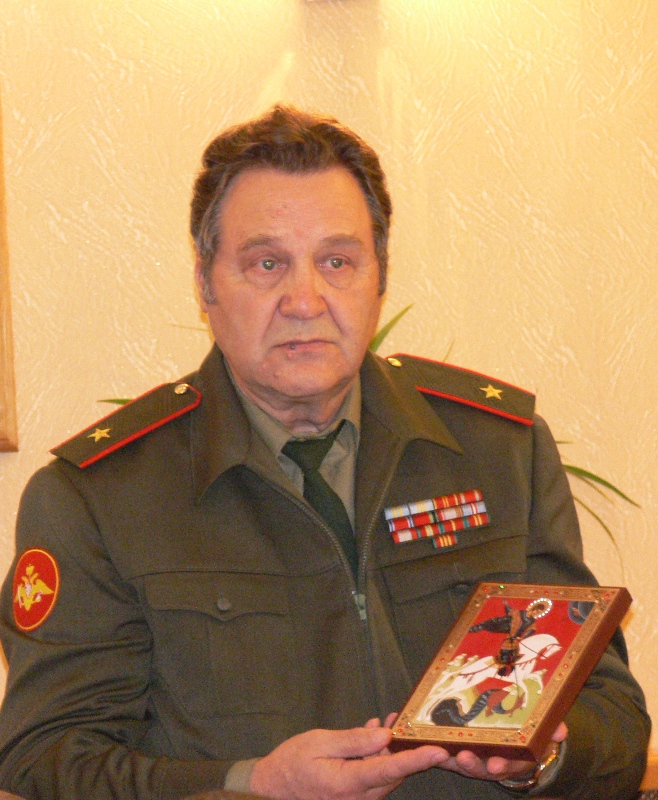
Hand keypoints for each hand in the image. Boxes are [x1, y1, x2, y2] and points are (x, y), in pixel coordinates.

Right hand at [248, 723, 447, 799]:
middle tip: (403, 721)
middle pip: (393, 774)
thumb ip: (354, 741)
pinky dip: (378, 758)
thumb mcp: (320, 742)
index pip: (390, 770)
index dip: (417, 760)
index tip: (438, 751)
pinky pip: (375, 778)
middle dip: (404, 749)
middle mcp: (358, 799)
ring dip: (389, 751)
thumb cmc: (293, 763)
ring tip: (384, 724)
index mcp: (348, 783)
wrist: (273, 789)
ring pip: (386, 776)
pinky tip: (371, 737)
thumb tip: (385, 735)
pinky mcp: (355, 799)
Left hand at [427, 721, 567, 782]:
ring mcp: (475, 758)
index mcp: (514, 760)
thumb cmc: (526, 733)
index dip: (502, 765)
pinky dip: (439, 749)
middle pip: (482, 768)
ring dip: (453, 757)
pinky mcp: (458, 750)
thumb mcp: (542, 733)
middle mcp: (493, 762)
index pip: (509, 766)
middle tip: (465, 757)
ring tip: (446, 750)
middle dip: (473, 764)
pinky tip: (430, 741)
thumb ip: (551, 730)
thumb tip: (561, 731)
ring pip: (463, 762)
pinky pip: (447, 752)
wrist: (512, 733)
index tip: (495, 763)